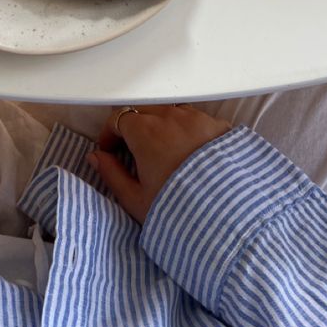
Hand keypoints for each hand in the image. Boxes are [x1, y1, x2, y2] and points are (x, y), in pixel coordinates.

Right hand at [88, 104, 231, 223]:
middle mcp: (170, 117)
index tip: (109, 150)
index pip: (117, 118)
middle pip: (143, 110)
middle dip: (132, 126)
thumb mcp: (136, 199)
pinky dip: (185, 129)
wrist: (229, 215)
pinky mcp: (218, 125)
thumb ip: (112, 174)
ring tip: (162, 151)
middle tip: (132, 150)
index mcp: (145, 131)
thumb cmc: (180, 210)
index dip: (109, 134)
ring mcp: (196, 118)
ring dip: (160, 125)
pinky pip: (194, 119)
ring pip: (169, 111)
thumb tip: (97, 158)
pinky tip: (188, 152)